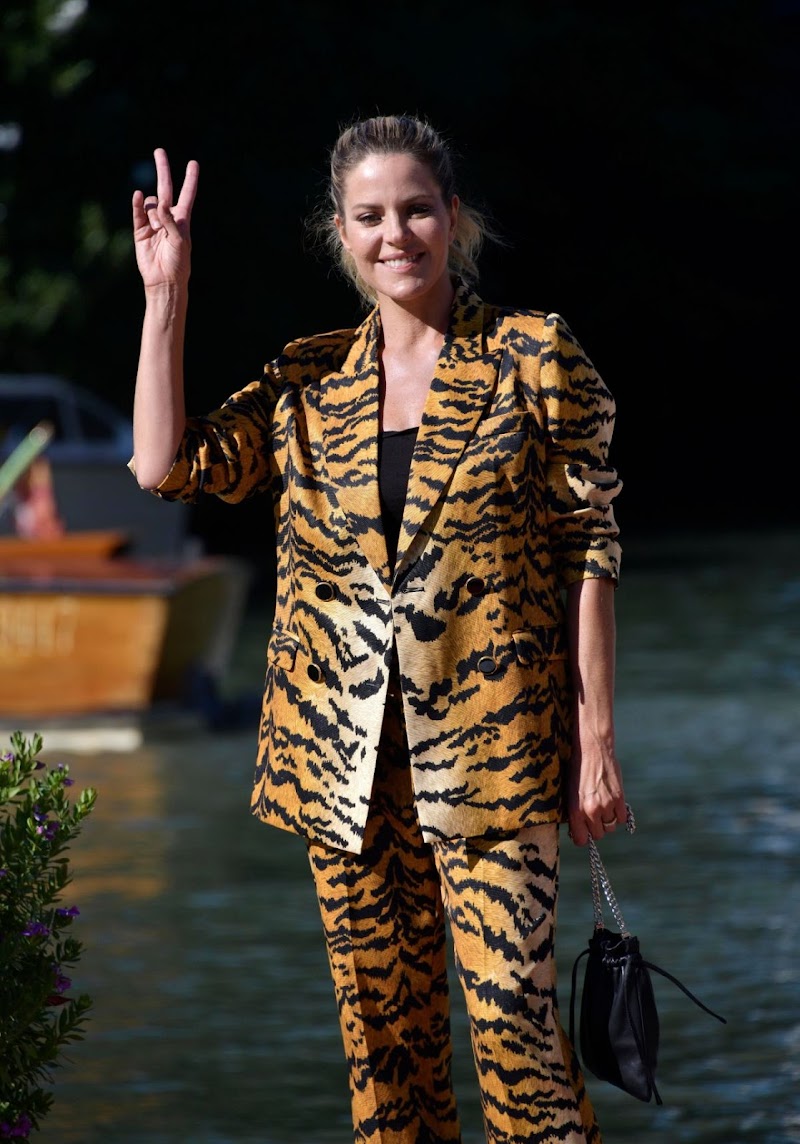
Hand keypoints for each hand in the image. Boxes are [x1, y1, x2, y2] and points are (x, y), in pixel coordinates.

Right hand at [132, 148, 197, 288]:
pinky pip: (138, 213)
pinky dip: (138, 205)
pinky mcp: (140, 231)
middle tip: (159, 151)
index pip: (187, 195)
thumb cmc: (178, 263)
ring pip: (151, 204)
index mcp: (182, 220)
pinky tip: (138, 196)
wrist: (164, 280)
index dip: (190, 180)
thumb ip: (170, 221)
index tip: (193, 163)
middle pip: (165, 189)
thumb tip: (159, 203)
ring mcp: (153, 223)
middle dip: (163, 170)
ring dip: (153, 211)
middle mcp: (167, 218)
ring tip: (157, 229)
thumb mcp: (180, 241)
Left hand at [566, 743, 626, 845]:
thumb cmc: (576, 770)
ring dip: (607, 820)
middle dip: (596, 828)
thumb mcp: (569, 792)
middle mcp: (591, 811)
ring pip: (611, 827)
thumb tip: (579, 830)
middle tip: (594, 817)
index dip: (582, 837)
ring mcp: (606, 805)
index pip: (581, 840)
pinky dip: (618, 814)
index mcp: (575, 810)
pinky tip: (613, 804)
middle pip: (598, 835)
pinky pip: (622, 818)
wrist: (592, 749)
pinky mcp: (619, 798)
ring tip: (603, 806)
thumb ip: (574, 812)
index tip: (583, 831)